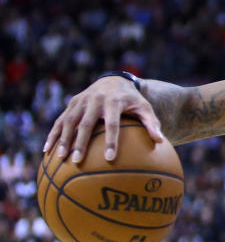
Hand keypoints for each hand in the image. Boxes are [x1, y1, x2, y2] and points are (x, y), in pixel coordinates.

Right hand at [43, 76, 163, 162]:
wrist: (114, 81)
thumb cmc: (132, 100)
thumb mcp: (145, 108)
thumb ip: (151, 123)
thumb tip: (160, 141)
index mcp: (113, 102)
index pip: (112, 124)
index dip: (112, 140)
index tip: (111, 158)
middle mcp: (94, 100)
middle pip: (85, 123)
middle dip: (80, 142)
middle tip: (77, 161)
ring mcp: (80, 102)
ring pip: (68, 121)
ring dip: (62, 139)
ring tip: (60, 158)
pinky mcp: (71, 104)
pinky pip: (59, 120)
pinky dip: (53, 134)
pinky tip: (46, 150)